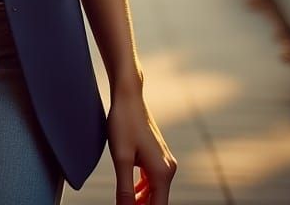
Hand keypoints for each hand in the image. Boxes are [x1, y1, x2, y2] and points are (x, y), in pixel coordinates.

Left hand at [107, 87, 176, 203]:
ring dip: (141, 202)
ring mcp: (164, 162)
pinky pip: (151, 181)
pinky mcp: (157, 156)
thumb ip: (125, 189)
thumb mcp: (120, 158)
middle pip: (157, 202)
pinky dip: (142, 190)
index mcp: (162, 173)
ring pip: (154, 192)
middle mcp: (168, 169)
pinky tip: (130, 193)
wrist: (128, 96)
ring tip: (125, 204)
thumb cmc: (123, 122)